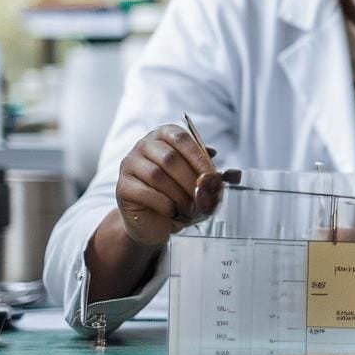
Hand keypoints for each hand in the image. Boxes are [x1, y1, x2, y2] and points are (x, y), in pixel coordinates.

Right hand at [114, 124, 222, 247]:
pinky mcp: (122, 186)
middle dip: (191, 181)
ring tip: (190, 208)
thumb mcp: (198, 181)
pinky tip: (173, 212)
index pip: (183, 139)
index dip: (200, 159)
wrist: (153, 220)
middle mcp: (144, 145)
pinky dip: (165, 204)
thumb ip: (212, 174)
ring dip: (179, 195)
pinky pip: (146, 192)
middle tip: (202, 199)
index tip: (214, 178)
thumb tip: (232, 174)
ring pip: (158, 176)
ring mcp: (129, 164)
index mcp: (164, 135)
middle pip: (170, 158)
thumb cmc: (178, 194)